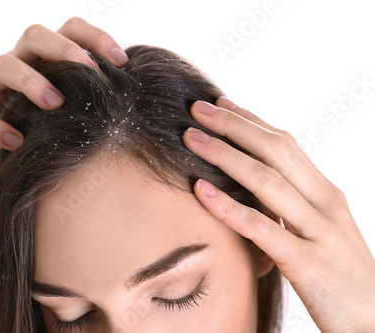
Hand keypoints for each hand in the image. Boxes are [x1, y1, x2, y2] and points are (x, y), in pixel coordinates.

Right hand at [0, 17, 127, 156]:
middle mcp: (17, 60)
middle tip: (91, 73)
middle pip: (35, 35)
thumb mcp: (58, 98)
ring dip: (31, 81)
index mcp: (42, 55)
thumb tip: (130, 97)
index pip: (69, 29)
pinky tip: (16, 141)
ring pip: (3, 65)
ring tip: (54, 103)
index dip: (96, 37)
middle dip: (64, 50)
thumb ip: (84, 92)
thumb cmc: (28, 112)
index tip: (123, 62)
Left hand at [182, 97, 374, 331]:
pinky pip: (263, 228)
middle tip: (198, 107)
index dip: (251, 121)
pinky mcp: (307, 264)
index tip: (221, 103)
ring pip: (266, 181)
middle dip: (234, 126)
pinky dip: (229, 207)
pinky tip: (200, 191)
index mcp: (326, 193)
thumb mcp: (319, 230)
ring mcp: (319, 232)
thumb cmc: (340, 276)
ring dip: (224, 155)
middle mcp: (325, 203)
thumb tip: (254, 184)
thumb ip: (292, 206)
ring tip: (191, 139)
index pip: (285, 144)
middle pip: (275, 151)